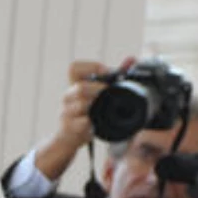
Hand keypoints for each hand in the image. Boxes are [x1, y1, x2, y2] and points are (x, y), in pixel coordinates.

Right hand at [31, 58, 122, 181]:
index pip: (74, 68)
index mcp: (74, 85)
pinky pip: (82, 122)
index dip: (91, 67)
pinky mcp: (67, 127)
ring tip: (102, 109)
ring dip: (95, 106)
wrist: (67, 139)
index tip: (105, 72)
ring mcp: (66, 112)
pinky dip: (91, 123)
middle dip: (98, 89)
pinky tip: (94, 125)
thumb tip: (131, 59)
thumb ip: (113, 77)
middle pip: (81, 87)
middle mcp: (68, 97)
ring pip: (81, 104)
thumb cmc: (84, 115)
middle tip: (109, 92)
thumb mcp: (96, 96)